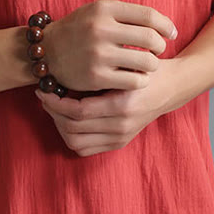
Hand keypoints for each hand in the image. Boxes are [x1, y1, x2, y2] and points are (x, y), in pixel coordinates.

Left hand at [34, 58, 176, 156]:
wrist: (170, 88)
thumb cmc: (145, 69)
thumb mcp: (124, 64)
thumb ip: (99, 70)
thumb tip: (60, 73)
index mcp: (122, 105)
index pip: (77, 111)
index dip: (55, 103)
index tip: (43, 90)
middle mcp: (121, 126)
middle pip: (72, 129)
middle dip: (53, 113)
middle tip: (44, 97)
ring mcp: (121, 137)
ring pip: (76, 143)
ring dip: (59, 127)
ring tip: (54, 109)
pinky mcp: (120, 143)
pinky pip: (85, 149)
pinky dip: (71, 137)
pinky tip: (67, 120)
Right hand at [43, 0, 176, 92]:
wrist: (47, 52)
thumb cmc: (79, 30)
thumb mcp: (97, 11)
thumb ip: (126, 14)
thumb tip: (163, 26)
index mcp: (104, 9)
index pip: (148, 15)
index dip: (166, 25)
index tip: (172, 33)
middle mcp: (101, 29)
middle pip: (151, 39)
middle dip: (161, 46)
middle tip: (158, 51)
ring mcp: (98, 54)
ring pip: (146, 62)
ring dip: (153, 65)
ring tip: (147, 65)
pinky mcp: (96, 77)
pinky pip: (134, 81)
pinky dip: (141, 80)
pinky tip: (136, 77)